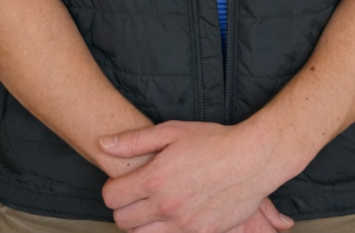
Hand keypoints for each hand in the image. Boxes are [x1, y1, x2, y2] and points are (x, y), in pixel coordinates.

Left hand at [100, 120, 292, 232]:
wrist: (251, 160)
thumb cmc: (212, 141)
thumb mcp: (172, 131)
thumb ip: (134, 141)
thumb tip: (103, 143)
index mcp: (154, 179)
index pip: (111, 196)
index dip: (113, 188)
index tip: (124, 181)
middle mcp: (164, 206)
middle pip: (122, 220)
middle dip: (124, 207)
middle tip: (137, 193)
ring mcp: (182, 224)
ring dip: (141, 223)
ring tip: (154, 204)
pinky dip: (165, 230)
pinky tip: (174, 213)